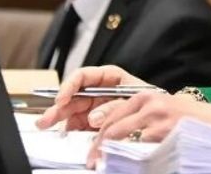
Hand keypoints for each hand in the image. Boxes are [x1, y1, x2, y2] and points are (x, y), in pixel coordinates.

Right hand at [35, 65, 149, 131]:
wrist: (165, 115)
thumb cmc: (152, 100)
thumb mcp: (135, 99)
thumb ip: (114, 106)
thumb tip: (93, 117)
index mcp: (108, 77)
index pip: (83, 76)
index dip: (70, 86)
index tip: (62, 98)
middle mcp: (98, 90)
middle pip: (74, 95)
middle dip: (59, 106)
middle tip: (45, 119)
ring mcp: (96, 106)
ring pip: (73, 110)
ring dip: (60, 118)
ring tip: (47, 125)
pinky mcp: (95, 121)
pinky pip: (80, 124)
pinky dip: (72, 129)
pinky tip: (65, 133)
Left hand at [85, 91, 210, 167]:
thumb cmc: (190, 117)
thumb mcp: (162, 108)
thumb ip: (139, 117)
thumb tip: (112, 136)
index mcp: (145, 97)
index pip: (112, 116)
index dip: (99, 136)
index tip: (93, 150)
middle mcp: (149, 105)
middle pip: (113, 128)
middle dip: (99, 148)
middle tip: (94, 162)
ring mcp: (158, 121)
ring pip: (124, 141)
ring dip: (114, 156)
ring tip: (107, 166)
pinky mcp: (166, 135)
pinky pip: (143, 151)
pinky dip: (134, 159)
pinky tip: (133, 164)